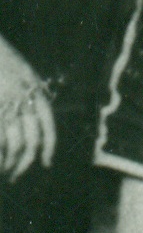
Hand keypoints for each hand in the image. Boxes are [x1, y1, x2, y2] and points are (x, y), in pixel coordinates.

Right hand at [0, 35, 55, 179]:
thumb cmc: (1, 58)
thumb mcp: (23, 71)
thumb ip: (31, 89)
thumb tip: (39, 103)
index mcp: (35, 92)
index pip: (47, 126)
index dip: (48, 147)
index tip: (46, 162)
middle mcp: (24, 102)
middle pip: (31, 141)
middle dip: (24, 162)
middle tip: (16, 174)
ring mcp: (7, 107)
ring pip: (14, 145)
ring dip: (9, 162)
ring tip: (4, 170)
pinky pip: (0, 140)